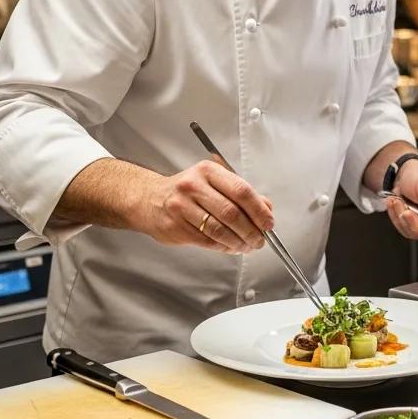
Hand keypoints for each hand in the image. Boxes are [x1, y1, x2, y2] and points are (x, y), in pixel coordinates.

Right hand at [133, 160, 273, 253]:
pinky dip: (224, 247)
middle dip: (251, 231)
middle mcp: (193, 186)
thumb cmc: (187, 191)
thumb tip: (267, 208)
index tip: (268, 223)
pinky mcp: (175, 226)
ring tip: (248, 246)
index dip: (259, 210)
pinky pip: (207, 241)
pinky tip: (231, 247)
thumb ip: (241, 194)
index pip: (242, 191)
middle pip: (232, 212)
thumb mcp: (214, 182)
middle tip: (260, 240)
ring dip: (238, 242)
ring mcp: (181, 206)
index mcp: (208, 171)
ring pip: (219, 230)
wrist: (149, 199)